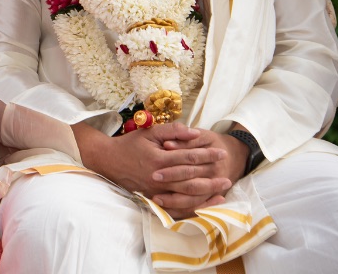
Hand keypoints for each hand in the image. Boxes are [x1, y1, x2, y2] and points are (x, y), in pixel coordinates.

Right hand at [77, 123, 230, 212]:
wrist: (109, 161)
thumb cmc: (130, 144)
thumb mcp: (149, 132)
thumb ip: (172, 131)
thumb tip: (194, 132)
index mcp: (159, 159)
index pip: (190, 158)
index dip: (207, 155)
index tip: (221, 152)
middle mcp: (159, 177)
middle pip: (192, 179)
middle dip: (212, 176)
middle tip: (228, 174)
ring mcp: (156, 191)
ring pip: (187, 195)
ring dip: (207, 193)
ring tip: (222, 189)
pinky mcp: (154, 199)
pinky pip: (177, 206)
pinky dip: (193, 206)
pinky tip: (205, 203)